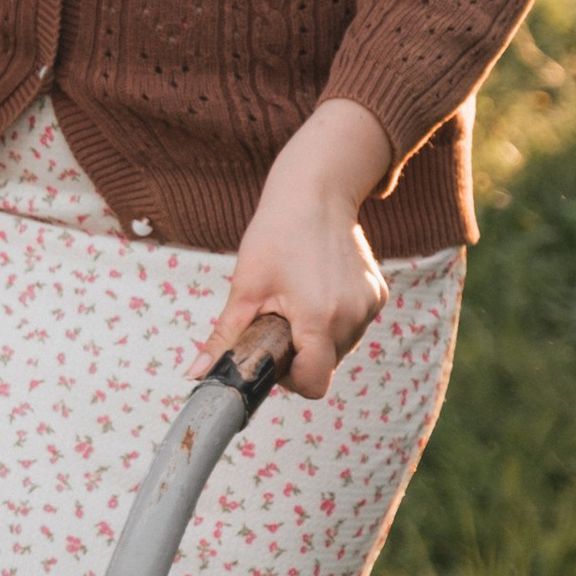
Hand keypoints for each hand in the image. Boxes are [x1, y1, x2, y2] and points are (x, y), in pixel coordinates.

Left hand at [194, 100, 393, 402]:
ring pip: (341, 348)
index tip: (274, 353)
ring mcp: (370, 306)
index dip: (290, 379)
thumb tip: (196, 375)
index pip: (314, 385)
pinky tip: (319, 288)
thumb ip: (224, 337)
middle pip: (326, 366)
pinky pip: (354, 325)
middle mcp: (353, 317)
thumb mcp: (245, 288)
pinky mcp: (379, 294)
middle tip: (280, 319)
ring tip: (299, 299)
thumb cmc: (276, 235)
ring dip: (318, 336)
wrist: (317, 191)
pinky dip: (335, 319)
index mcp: (320, 320)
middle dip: (300, 354)